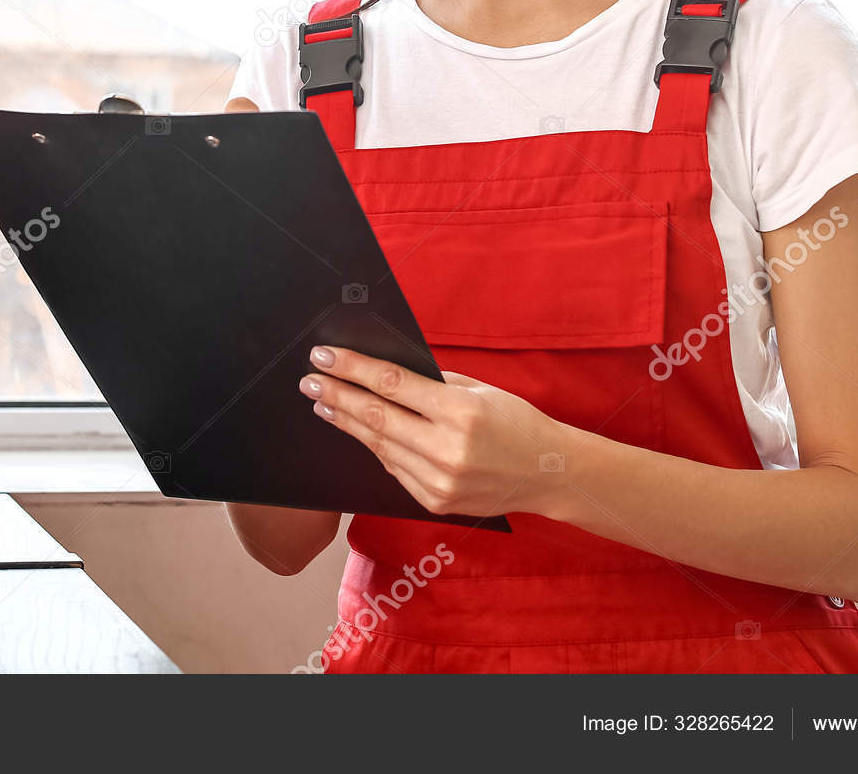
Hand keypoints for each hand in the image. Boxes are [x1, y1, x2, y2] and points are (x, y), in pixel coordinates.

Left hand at [301, 345, 568, 519]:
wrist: (548, 474)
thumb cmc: (515, 421)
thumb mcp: (479, 389)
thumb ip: (433, 381)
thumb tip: (383, 369)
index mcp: (460, 411)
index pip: (391, 384)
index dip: (353, 368)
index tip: (323, 355)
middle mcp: (447, 449)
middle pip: (376, 417)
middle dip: (337, 395)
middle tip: (309, 381)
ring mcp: (440, 481)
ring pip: (379, 446)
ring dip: (346, 423)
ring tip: (323, 404)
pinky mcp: (436, 502)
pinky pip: (394, 470)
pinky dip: (375, 448)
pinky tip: (357, 431)